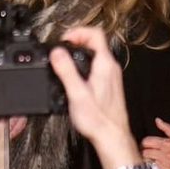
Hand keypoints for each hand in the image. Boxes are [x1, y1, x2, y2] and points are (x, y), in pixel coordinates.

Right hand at [47, 27, 138, 168]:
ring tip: (65, 61)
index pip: (95, 33)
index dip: (77, 31)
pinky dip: (84, 64)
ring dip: (80, 53)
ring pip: (96, 54)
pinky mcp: (109, 84)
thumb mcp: (76, 93)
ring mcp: (111, 76)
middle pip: (95, 42)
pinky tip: (74, 76)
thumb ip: (66, 70)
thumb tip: (57, 52)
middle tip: (61, 49)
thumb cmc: (98, 119)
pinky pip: (96, 65)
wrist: (112, 137)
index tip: (64, 40)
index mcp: (104, 65)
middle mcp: (111, 67)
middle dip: (76, 41)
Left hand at [141, 119, 169, 168]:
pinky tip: (156, 168)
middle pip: (145, 152)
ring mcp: (164, 164)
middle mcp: (164, 153)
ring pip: (147, 161)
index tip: (147, 146)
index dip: (145, 143)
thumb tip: (158, 121)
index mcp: (166, 143)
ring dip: (148, 161)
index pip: (146, 141)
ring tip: (153, 161)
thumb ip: (166, 128)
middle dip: (146, 152)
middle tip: (149, 154)